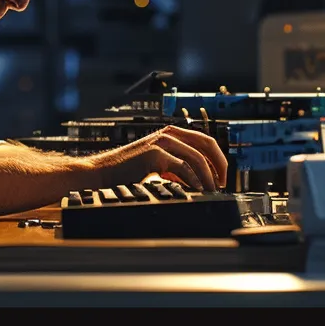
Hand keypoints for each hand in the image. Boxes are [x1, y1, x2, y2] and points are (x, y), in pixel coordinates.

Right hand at [87, 126, 227, 191]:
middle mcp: (168, 134)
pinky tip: (197, 190)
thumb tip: (197, 180)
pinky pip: (183, 167)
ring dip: (208, 176)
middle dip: (220, 164)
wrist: (102, 174)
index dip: (217, 158)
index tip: (221, 177)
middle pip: (206, 144)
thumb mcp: (157, 165)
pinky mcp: (154, 155)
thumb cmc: (126, 172)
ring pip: (197, 157)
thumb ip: (175, 167)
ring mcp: (161, 143)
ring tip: (212, 191)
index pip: (204, 141)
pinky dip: (194, 180)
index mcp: (170, 135)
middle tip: (223, 183)